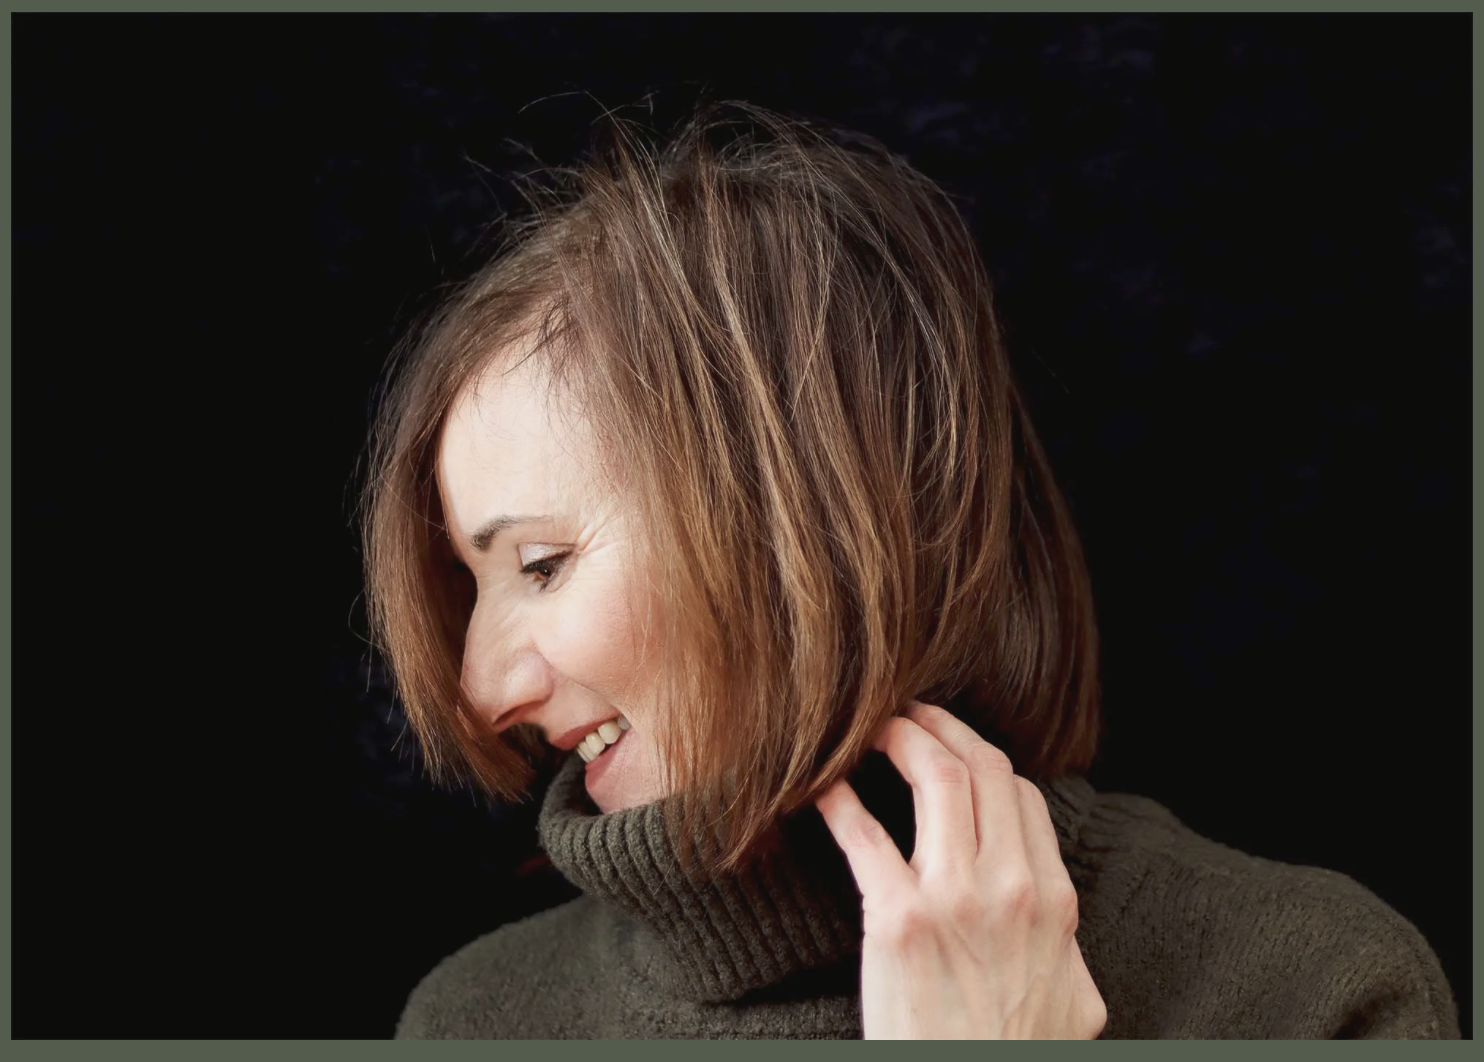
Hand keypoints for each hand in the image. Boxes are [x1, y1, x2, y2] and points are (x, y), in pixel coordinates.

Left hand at [815, 701, 1106, 1039]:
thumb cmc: (1014, 1055)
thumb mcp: (1075, 1004)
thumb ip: (1068, 952)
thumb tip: (1060, 930)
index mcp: (1054, 900)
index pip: (1021, 795)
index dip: (982, 760)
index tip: (952, 750)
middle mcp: (1012, 887)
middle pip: (982, 767)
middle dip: (942, 725)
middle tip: (908, 712)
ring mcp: (955, 900)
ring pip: (936, 777)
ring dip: (899, 739)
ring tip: (869, 729)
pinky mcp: (897, 921)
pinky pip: (864, 835)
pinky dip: (840, 799)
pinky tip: (822, 786)